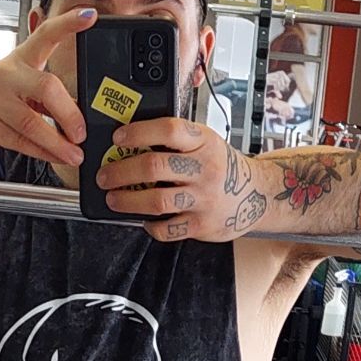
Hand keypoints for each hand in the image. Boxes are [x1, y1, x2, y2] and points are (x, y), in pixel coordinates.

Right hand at [0, 7, 94, 164]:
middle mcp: (6, 74)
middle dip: (68, 114)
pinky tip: (54, 157)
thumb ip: (45, 94)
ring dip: (57, 144)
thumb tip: (78, 116)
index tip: (89, 16)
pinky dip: (42, 152)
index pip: (45, 34)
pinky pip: (19, 142)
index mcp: (20, 58)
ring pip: (32, 124)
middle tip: (82, 132)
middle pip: (45, 88)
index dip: (68, 24)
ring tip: (74, 155)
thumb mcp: (17, 83)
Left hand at [98, 119, 268, 241]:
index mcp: (203, 142)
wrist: (256, 194)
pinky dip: (150, 226)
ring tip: (113, 199)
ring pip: (156, 201)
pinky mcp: (202, 225)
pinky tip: (144, 219)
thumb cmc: (221, 166)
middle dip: (121, 171)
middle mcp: (204, 169)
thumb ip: (176, 142)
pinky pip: (168, 229)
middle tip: (105, 175)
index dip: (138, 132)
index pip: (168, 130)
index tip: (118, 138)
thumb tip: (131, 143)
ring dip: (127, 201)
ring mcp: (203, 199)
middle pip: (154, 167)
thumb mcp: (205, 143)